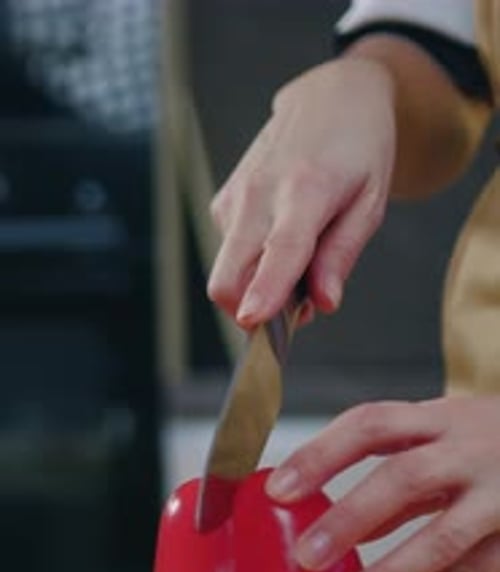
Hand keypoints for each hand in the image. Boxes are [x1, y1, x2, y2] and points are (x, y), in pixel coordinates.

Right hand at [207, 58, 395, 327]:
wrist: (332, 97)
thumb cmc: (358, 151)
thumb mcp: (370, 204)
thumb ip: (341, 255)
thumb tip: (323, 303)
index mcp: (306, 190)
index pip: (280, 250)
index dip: (265, 290)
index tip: (253, 321)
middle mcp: (260, 193)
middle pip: (230, 275)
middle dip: (253, 312)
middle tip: (297, 311)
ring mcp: (236, 197)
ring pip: (229, 274)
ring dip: (258, 289)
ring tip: (300, 264)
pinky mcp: (224, 202)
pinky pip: (230, 256)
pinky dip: (253, 267)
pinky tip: (280, 245)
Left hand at [266, 397, 499, 571]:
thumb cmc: (495, 443)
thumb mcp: (446, 441)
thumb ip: (395, 477)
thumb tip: (327, 516)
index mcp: (440, 420)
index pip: (371, 424)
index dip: (321, 455)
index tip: (278, 489)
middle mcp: (470, 450)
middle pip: (405, 478)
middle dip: (352, 517)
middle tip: (307, 556)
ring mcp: (499, 496)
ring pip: (443, 537)